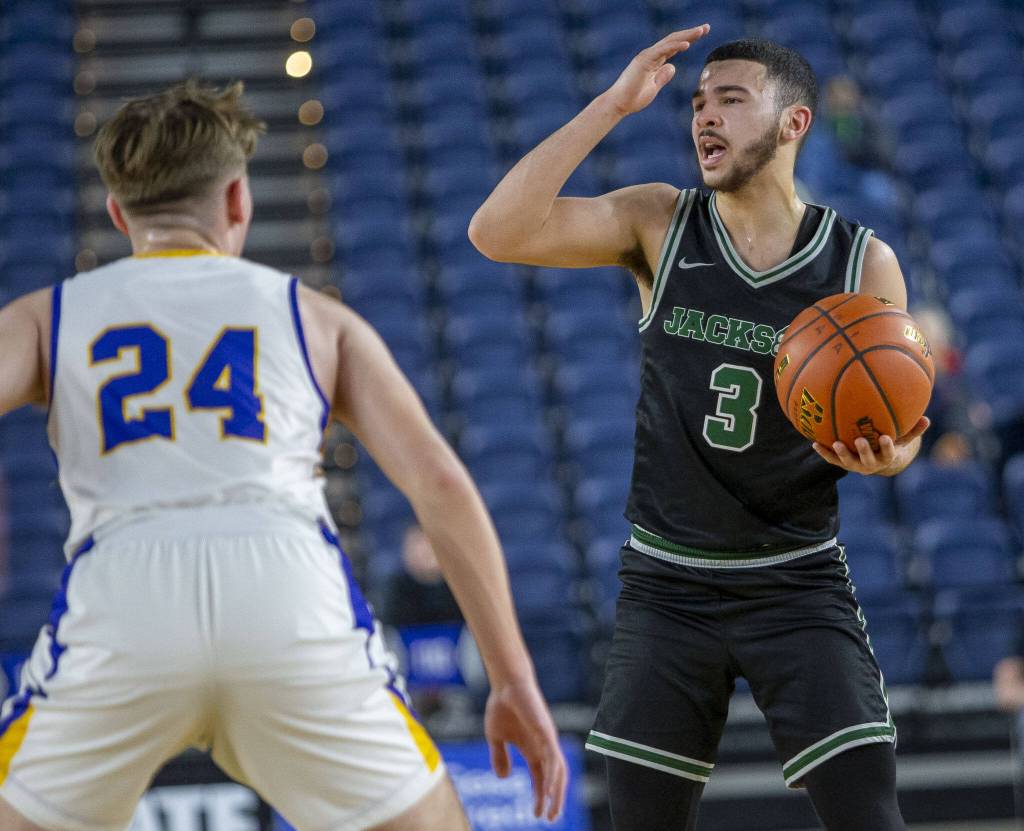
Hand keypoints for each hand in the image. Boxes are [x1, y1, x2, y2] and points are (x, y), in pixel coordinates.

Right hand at [484, 677, 567, 820]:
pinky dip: (552, 776)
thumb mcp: (495, 737)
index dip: (540, 796)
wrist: (506, 684)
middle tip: (550, 819)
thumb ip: (499, 757)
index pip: (540, 777)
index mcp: (532, 749)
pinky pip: (553, 758)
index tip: (536, 815)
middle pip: (554, 778)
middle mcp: (543, 747)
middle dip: (553, 800)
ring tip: (552, 812)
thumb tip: (503, 778)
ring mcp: (547, 740)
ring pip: (558, 772)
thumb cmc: (501, 706)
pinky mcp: (547, 733)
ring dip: (556, 793)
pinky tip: (548, 791)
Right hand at [603, 25, 710, 115]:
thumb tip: (673, 67)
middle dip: (690, 33)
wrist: (619, 104)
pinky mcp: (643, 61)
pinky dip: (674, 46)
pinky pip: (661, 51)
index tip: (702, 34)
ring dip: (686, 35)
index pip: (673, 46)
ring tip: (701, 31)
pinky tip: (687, 44)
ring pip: (669, 41)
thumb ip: (663, 76)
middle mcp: (651, 55)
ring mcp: (646, 56)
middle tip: (706, 27)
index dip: (688, 39)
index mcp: (654, 61)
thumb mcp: (654, 87)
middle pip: (674, 40)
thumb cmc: (633, 98)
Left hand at [812, 417, 929, 474]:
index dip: (887, 447)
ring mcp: (856, 465)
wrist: (878, 462)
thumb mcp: (904, 439)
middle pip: (867, 460)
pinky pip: (832, 459)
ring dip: (841, 454)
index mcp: (886, 457)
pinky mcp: (843, 463)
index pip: (888, 453)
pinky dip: (823, 452)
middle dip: (864, 451)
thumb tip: (927, 418)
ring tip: (835, 443)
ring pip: (848, 462)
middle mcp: (871, 464)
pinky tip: (814, 442)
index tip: (886, 437)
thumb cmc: (892, 445)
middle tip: (860, 440)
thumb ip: (913, 430)